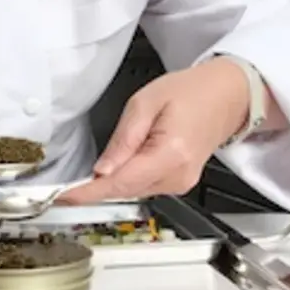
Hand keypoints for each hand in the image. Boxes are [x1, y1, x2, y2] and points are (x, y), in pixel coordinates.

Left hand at [63, 58, 251, 203]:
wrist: (226, 96)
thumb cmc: (190, 92)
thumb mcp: (145, 103)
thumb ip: (123, 139)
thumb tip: (102, 169)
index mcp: (171, 154)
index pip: (121, 182)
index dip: (89, 192)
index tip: (64, 197)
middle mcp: (178, 176)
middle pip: (126, 189)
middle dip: (93, 189)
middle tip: (62, 188)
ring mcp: (181, 182)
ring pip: (133, 190)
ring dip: (109, 184)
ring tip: (86, 176)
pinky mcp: (179, 182)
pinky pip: (143, 185)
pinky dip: (124, 180)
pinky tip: (113, 170)